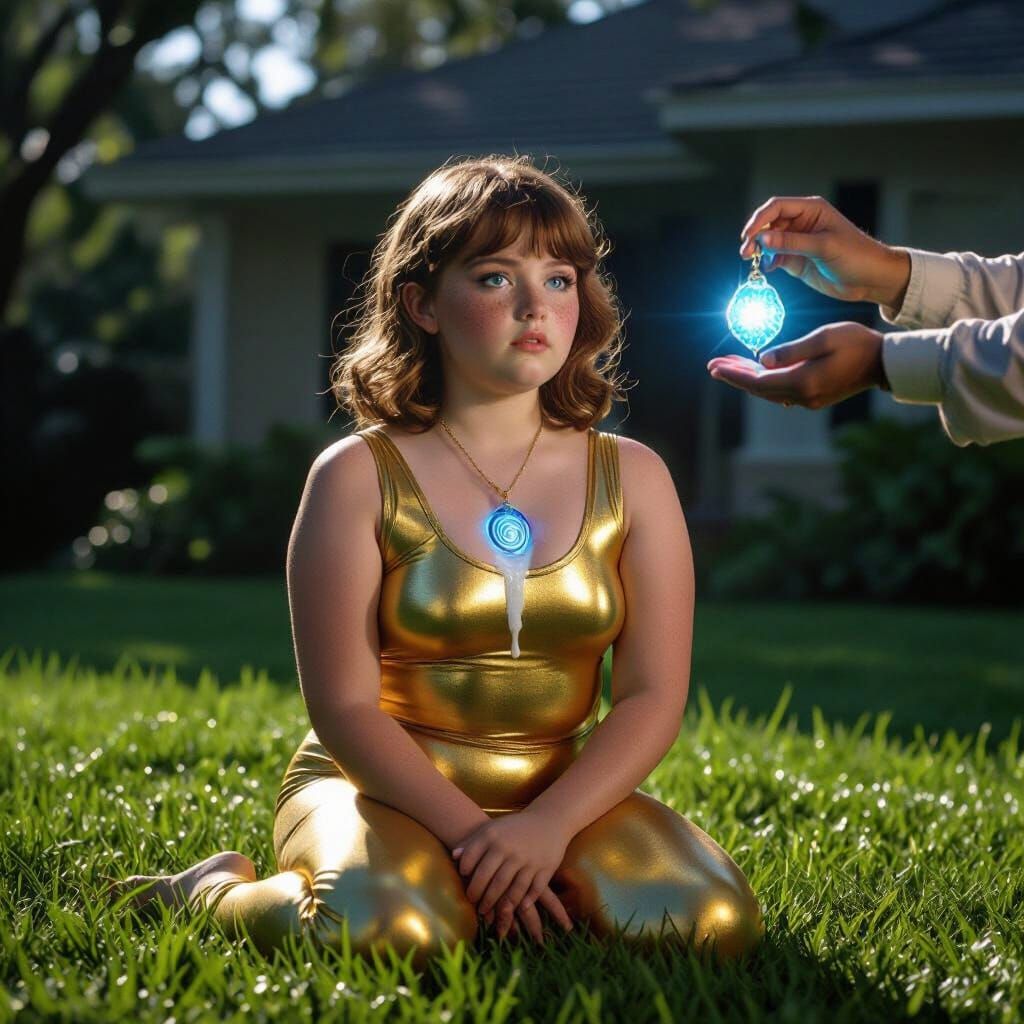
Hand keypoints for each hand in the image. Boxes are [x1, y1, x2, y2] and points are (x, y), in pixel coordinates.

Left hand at [451, 809, 573, 940]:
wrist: (549, 819)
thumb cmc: (515, 827)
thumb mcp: (493, 828)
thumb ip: (473, 842)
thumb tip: (453, 856)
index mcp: (493, 836)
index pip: (471, 858)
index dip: (465, 871)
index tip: (464, 879)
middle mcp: (509, 848)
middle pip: (489, 879)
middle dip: (478, 894)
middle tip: (473, 903)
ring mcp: (527, 859)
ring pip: (509, 889)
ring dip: (496, 904)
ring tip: (486, 912)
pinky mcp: (544, 868)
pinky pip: (532, 890)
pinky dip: (524, 901)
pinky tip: (516, 909)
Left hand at [707, 322, 885, 408]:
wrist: (884, 362)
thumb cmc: (856, 343)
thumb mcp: (823, 338)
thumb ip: (791, 350)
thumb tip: (762, 360)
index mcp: (803, 382)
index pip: (757, 381)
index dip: (733, 374)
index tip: (713, 366)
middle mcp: (802, 396)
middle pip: (758, 388)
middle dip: (735, 376)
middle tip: (713, 365)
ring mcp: (808, 400)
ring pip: (768, 391)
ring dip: (748, 378)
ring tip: (729, 365)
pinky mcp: (814, 397)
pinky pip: (780, 391)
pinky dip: (764, 381)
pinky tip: (755, 371)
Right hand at [739, 195, 910, 310]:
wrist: (871, 279)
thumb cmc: (856, 256)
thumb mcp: (824, 246)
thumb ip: (792, 242)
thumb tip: (762, 238)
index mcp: (812, 210)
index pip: (777, 207)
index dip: (759, 219)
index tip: (749, 235)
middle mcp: (803, 223)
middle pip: (769, 223)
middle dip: (756, 236)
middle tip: (746, 252)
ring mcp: (798, 241)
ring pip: (769, 241)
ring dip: (758, 250)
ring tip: (751, 260)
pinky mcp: (797, 259)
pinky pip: (775, 257)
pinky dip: (767, 262)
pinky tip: (767, 269)